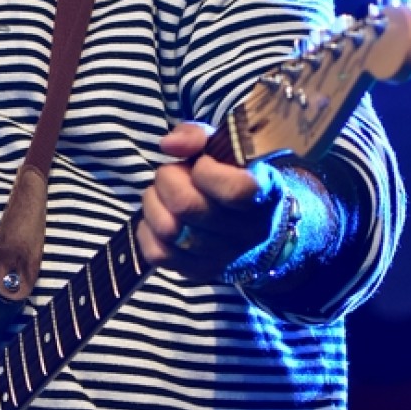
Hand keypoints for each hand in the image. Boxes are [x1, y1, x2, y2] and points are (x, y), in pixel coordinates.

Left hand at [137, 121, 284, 280]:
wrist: (251, 225)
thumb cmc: (232, 178)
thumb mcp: (224, 148)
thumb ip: (197, 136)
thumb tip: (169, 144)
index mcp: (263, 195)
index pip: (234, 190)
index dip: (205, 171)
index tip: (202, 164)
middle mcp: (247, 231)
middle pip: (187, 206)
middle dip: (167, 180)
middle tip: (170, 174)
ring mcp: (223, 257)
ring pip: (168, 230)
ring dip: (153, 204)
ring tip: (161, 195)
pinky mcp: (198, 272)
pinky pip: (157, 254)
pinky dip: (147, 230)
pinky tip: (158, 217)